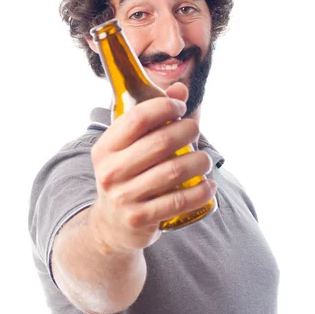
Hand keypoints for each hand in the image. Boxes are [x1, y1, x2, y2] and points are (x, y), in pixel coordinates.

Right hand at [90, 83, 215, 251]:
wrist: (111, 224)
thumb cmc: (127, 176)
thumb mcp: (130, 147)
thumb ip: (153, 117)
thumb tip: (180, 89)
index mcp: (106, 148)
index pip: (138, 118)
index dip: (164, 107)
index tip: (179, 108)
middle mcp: (111, 171)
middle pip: (161, 142)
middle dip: (188, 131)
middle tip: (195, 131)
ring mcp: (124, 197)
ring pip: (175, 170)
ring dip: (200, 161)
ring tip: (205, 160)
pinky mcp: (140, 218)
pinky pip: (180, 201)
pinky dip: (201, 191)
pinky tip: (208, 185)